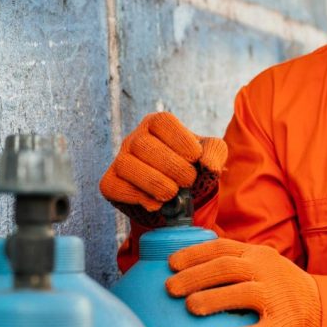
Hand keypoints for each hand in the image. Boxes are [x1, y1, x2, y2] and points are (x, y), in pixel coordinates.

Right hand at [99, 112, 226, 225]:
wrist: (178, 195)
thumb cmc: (192, 167)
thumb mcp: (210, 155)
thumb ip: (214, 152)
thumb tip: (207, 164)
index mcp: (157, 124)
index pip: (162, 122)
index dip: (180, 140)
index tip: (195, 158)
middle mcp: (135, 138)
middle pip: (143, 144)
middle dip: (170, 166)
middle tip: (187, 181)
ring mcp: (120, 159)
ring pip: (126, 165)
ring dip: (153, 182)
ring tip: (172, 193)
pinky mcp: (111, 182)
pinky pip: (114, 186)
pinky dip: (136, 196)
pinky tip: (155, 203)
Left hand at [165, 239, 321, 326]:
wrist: (319, 305)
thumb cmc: (277, 286)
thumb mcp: (259, 264)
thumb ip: (231, 262)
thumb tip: (184, 267)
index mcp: (256, 254)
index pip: (221, 247)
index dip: (194, 253)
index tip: (170, 264)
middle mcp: (265, 271)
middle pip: (227, 267)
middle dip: (195, 276)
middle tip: (170, 288)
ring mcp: (277, 296)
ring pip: (244, 293)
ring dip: (214, 299)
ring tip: (190, 307)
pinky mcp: (286, 323)